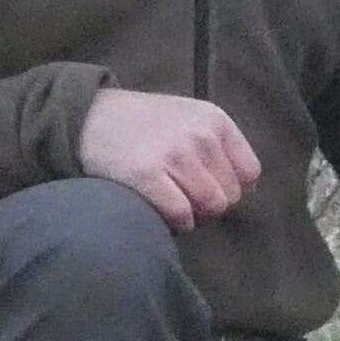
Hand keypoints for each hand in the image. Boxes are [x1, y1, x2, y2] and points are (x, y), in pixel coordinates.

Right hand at [78, 84, 262, 226]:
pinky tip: (161, 210)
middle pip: (230, 196)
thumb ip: (221, 147)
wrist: (90, 117)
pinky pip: (182, 216)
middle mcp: (200, 135)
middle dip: (210, 205)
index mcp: (215, 120)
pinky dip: (176, 223)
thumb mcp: (190, 119)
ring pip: (210, 208)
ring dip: (194, 216)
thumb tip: (248, 188)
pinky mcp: (147, 174)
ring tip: (173, 202)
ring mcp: (174, 154)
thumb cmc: (145, 126)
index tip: (208, 187)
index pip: (249, 174)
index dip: (231, 189)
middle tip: (184, 196)